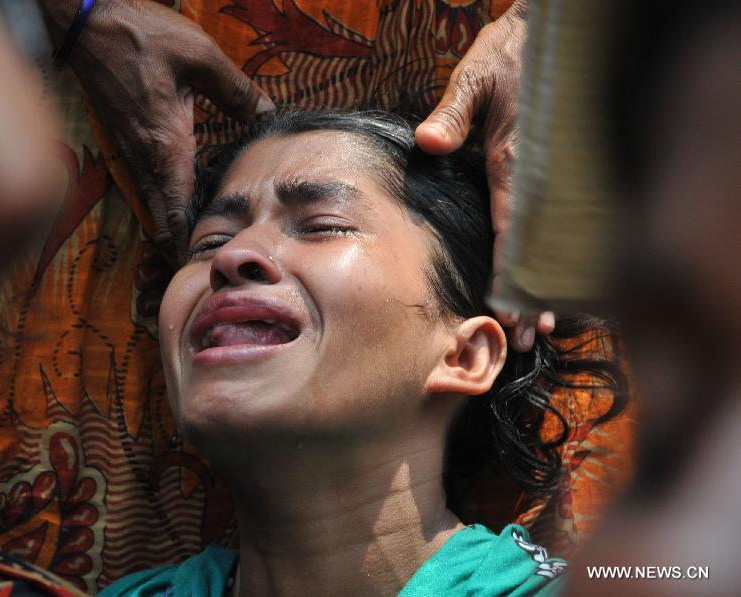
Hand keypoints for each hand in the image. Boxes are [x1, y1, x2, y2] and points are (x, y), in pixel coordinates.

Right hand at [39, 0, 273, 265]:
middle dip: (177, 248)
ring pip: (149, 206)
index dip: (185, 246)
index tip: (199, 269)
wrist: (87, 21)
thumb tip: (268, 114)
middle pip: (159, 220)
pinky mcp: (123, 140)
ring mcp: (129, 151)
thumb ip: (237, 91)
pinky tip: (178, 203)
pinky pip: (142, 185)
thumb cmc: (140, 34)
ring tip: (192, 248)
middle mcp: (143, 158)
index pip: (175, 212)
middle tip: (202, 268)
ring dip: (167, 229)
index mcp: (165, 146)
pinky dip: (159, 204)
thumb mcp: (201, 57)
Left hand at [414, 1, 552, 351]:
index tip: (513, 308)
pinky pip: (559, 224)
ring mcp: (548, 178)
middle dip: (534, 293)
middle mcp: (535, 178)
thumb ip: (453, 112)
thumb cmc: (509, 56)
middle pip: (535, 247)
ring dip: (550, 284)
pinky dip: (559, 259)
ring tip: (550, 329)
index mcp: (513, 163)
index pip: (512, 229)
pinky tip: (559, 289)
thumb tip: (429, 142)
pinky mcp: (553, 174)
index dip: (512, 271)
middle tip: (532, 337)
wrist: (548, 34)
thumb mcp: (476, 77)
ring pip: (551, 242)